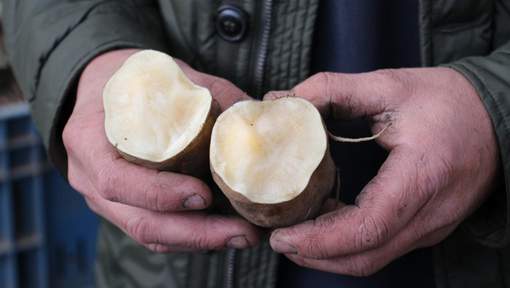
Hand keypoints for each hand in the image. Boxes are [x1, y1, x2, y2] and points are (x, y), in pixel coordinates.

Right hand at [63, 49, 258, 251]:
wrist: (101, 88)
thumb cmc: (132, 80)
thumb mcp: (163, 74)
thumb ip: (208, 92)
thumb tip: (254, 113)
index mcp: (89, 140)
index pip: (117, 181)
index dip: (161, 194)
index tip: (204, 195)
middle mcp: (89, 178)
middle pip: (140, 221)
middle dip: (196, 233)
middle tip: (243, 233)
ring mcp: (103, 199)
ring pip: (150, 234)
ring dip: (200, 241)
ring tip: (243, 236)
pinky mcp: (123, 207)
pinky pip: (156, 231)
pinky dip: (190, 236)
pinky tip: (224, 232)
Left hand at [265, 68, 498, 274]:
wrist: (496, 117)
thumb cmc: (448, 102)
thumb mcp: (389, 86)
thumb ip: (332, 89)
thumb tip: (284, 101)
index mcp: (421, 177)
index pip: (367, 228)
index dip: (319, 240)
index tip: (283, 236)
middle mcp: (430, 214)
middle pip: (365, 257)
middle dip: (314, 255)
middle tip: (279, 237)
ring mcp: (431, 227)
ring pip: (372, 259)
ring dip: (329, 253)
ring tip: (294, 232)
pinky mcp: (427, 227)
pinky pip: (383, 247)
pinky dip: (348, 243)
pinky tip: (326, 221)